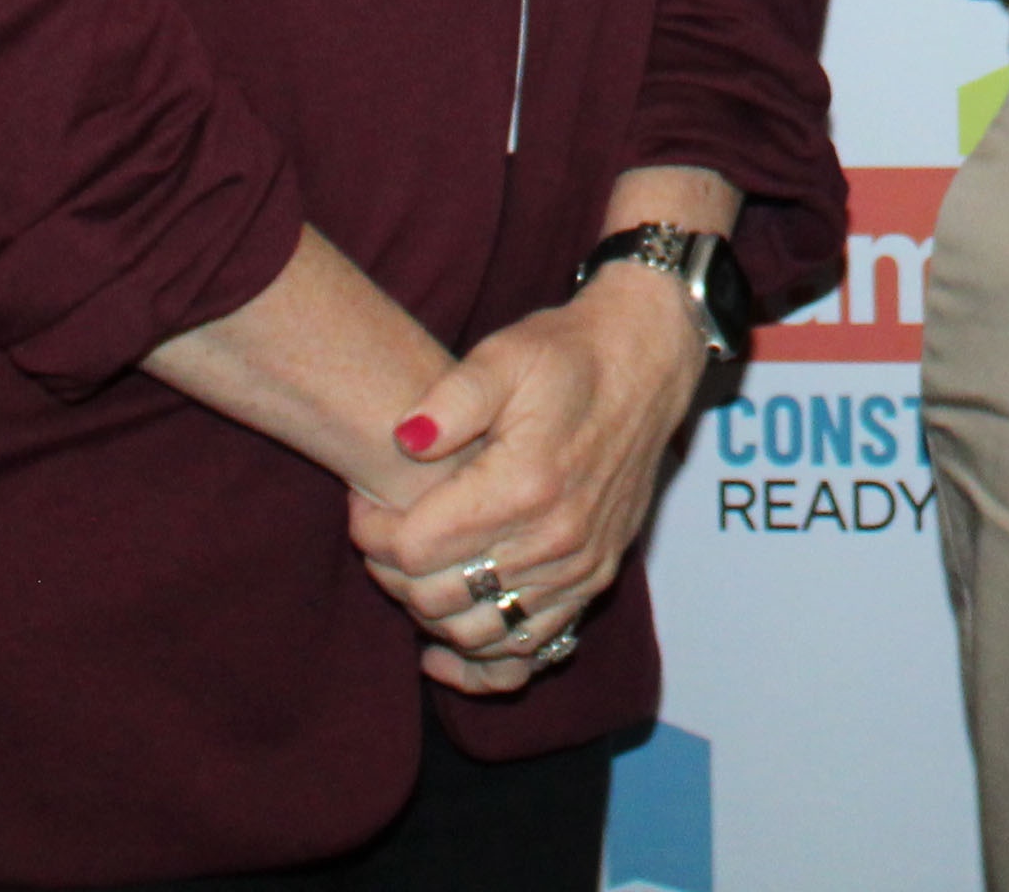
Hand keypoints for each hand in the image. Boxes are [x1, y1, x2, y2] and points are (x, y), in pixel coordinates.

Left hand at [350, 271, 706, 695]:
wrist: (647, 363)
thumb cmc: (568, 355)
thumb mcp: (504, 355)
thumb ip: (449, 399)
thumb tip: (403, 442)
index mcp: (523, 486)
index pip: (413, 548)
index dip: (370, 531)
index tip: (362, 500)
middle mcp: (554, 540)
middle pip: (435, 599)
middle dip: (390, 572)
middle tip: (380, 533)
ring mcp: (578, 568)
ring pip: (476, 634)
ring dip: (429, 612)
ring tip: (414, 569)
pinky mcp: (594, 579)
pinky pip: (527, 647)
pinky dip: (481, 654)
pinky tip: (443, 642)